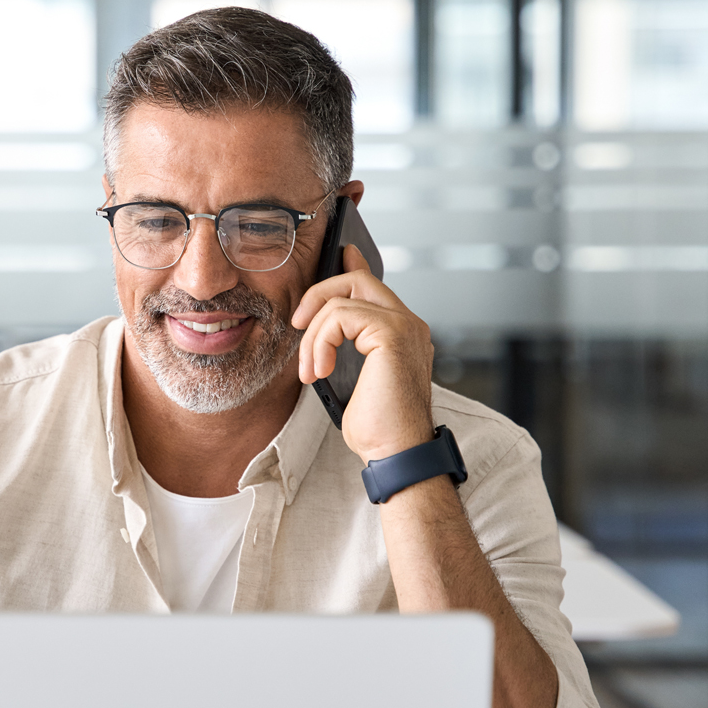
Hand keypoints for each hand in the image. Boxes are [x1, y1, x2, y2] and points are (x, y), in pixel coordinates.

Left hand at [292, 245, 435, 464]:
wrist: (395, 453)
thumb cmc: (378, 427)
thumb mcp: (352, 380)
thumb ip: (346, 347)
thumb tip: (322, 327)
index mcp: (403, 333)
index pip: (375, 286)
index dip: (354, 266)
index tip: (341, 254)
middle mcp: (409, 324)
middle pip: (358, 280)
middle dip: (318, 295)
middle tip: (298, 324)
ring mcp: (404, 326)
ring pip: (342, 300)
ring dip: (313, 336)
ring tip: (311, 371)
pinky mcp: (391, 333)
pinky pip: (340, 316)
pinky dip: (320, 342)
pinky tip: (320, 371)